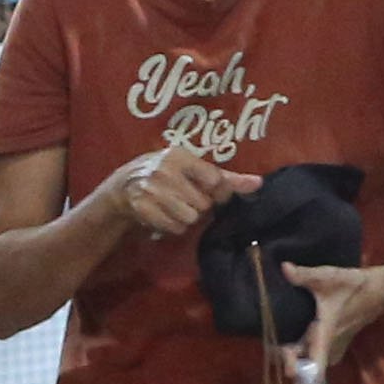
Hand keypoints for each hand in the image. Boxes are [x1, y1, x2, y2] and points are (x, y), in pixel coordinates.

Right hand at [105, 147, 240, 241]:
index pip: (214, 180)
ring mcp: (152, 190)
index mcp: (180, 156)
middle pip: (202, 204)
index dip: (213, 191)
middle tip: (182, 197)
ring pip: (189, 218)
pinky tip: (163, 214)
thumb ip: (227, 178)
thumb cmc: (167, 175)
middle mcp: (165, 171)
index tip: (203, 188)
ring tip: (173, 206)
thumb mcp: (193, 169)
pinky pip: (174, 228)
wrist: (124, 186)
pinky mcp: (143, 209)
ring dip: (184, 218)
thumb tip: (259, 183)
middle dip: (196, 205)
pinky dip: (172, 226)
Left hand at [284, 255, 383, 371]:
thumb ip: (303, 275)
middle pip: (304, 366)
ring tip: (280, 342)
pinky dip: (306, 352)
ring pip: (311, 362)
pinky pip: (317, 357)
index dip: (294, 367)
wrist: (378, 291)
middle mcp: (329, 347)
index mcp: (325, 336)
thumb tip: (284, 267)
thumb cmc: (353, 287)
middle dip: (286, 358)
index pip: (313, 367)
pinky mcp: (337, 345)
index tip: (282, 354)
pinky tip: (296, 339)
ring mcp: (335, 348)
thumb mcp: (327, 277)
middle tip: (273, 342)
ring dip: (296, 356)